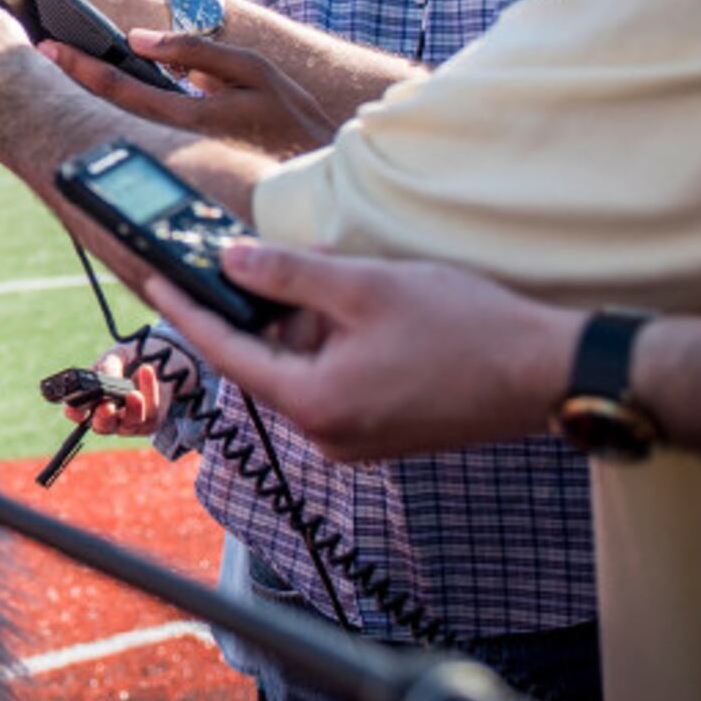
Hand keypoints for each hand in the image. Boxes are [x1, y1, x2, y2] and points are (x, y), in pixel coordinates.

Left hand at [43, 28, 336, 157]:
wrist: (315, 175)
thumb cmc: (290, 117)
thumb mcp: (252, 71)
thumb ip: (196, 52)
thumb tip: (138, 39)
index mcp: (187, 118)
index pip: (118, 89)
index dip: (79, 67)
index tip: (46, 47)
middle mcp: (170, 144)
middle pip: (102, 112)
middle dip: (66, 83)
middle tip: (35, 56)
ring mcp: (172, 159)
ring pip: (113, 126)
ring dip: (82, 101)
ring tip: (53, 74)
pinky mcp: (178, 166)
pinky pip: (134, 136)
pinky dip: (108, 117)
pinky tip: (95, 101)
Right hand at [65, 342, 167, 437]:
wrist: (150, 363)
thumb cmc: (122, 362)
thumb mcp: (112, 359)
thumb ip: (109, 368)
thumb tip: (110, 380)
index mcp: (90, 404)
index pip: (77, 413)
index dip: (74, 412)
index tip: (72, 407)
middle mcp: (107, 418)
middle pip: (103, 426)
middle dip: (103, 417)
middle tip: (106, 407)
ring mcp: (129, 423)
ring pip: (130, 423)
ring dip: (132, 409)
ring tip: (134, 394)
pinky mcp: (151, 422)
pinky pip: (151, 411)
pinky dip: (150, 391)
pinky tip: (146, 371)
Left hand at [140, 238, 577, 462]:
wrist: (547, 373)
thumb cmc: (466, 329)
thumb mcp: (366, 286)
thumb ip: (289, 275)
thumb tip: (231, 261)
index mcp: (315, 405)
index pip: (228, 354)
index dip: (189, 313)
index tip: (154, 283)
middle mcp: (329, 436)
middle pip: (268, 362)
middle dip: (267, 309)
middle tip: (269, 260)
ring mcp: (358, 440)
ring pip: (305, 368)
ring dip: (309, 323)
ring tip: (342, 277)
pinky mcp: (385, 432)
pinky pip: (336, 381)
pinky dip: (335, 342)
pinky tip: (363, 306)